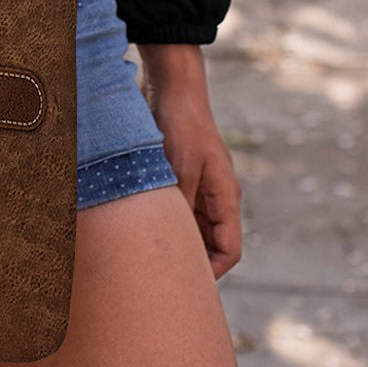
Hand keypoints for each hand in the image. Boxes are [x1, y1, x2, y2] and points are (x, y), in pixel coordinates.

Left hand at [138, 45, 243, 278]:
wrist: (173, 85)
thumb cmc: (181, 123)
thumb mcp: (180, 166)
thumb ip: (181, 204)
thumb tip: (174, 240)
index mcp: (225, 196)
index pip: (228, 250)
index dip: (210, 271)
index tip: (182, 281)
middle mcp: (215, 195)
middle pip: (209, 242)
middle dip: (189, 258)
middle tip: (157, 271)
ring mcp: (198, 185)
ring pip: (190, 226)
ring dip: (173, 237)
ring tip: (144, 250)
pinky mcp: (181, 175)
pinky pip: (176, 208)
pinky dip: (162, 218)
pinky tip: (138, 223)